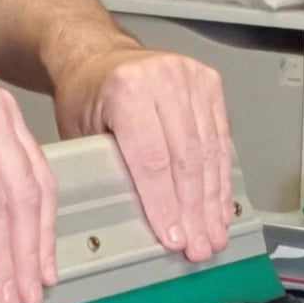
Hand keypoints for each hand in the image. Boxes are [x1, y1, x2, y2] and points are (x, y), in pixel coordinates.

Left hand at [53, 47, 232, 262]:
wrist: (99, 55)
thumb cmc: (86, 94)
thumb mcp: (82, 132)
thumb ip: (110, 169)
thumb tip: (135, 221)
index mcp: (126, 88)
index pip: (152, 159)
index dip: (166, 204)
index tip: (174, 236)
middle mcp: (163, 78)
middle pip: (186, 159)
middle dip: (195, 211)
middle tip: (199, 246)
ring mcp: (191, 78)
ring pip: (209, 152)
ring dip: (213, 201)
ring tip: (213, 235)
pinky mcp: (210, 83)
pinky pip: (222, 139)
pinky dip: (221, 177)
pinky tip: (220, 206)